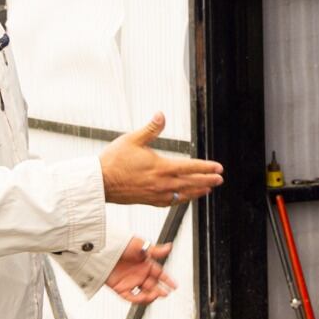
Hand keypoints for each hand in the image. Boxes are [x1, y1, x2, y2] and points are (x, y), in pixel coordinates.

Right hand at [99, 113, 223, 204]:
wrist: (99, 183)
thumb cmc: (113, 160)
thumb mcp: (132, 139)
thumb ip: (150, 129)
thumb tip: (161, 115)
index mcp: (160, 167)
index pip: (190, 167)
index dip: (206, 167)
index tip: (219, 168)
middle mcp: (161, 183)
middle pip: (190, 183)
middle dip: (207, 181)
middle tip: (219, 180)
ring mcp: (155, 194)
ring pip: (182, 195)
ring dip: (197, 192)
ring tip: (208, 190)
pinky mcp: (148, 201)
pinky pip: (170, 203)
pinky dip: (181, 200)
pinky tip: (184, 198)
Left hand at [105, 237, 176, 303]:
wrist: (103, 250)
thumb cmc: (121, 244)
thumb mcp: (141, 246)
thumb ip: (156, 250)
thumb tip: (169, 247)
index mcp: (145, 263)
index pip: (160, 273)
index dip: (167, 280)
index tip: (175, 286)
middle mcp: (139, 273)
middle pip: (153, 285)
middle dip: (161, 290)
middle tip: (166, 293)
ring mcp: (130, 281)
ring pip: (144, 293)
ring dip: (151, 296)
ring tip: (155, 294)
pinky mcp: (120, 288)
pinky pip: (131, 297)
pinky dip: (138, 299)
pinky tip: (143, 297)